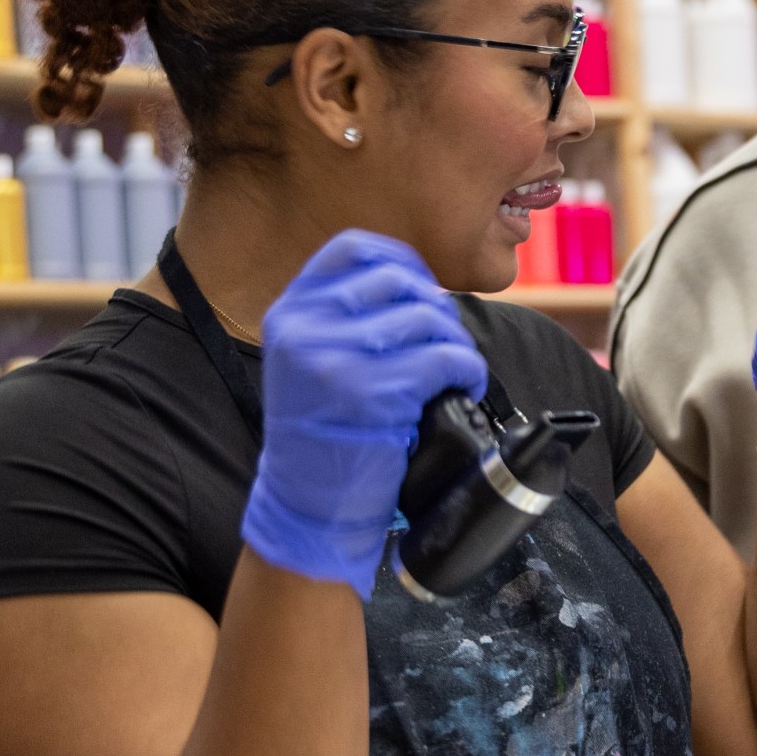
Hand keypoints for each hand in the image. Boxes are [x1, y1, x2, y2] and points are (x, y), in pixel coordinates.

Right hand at [239, 230, 487, 595]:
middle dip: (437, 309)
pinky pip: (443, 359)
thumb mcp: (309, 364)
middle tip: (443, 346)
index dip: (402, 263)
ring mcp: (335, 360)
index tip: (422, 292)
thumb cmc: (322, 438)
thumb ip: (341, 321)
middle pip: (398, 280)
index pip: (353, 249)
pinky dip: (467, 370)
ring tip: (456, 370)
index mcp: (289, 314)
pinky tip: (464, 386)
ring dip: (456, 344)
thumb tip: (418, 290)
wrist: (307, 506)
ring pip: (427, 318)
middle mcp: (304, 329)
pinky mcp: (371, 394)